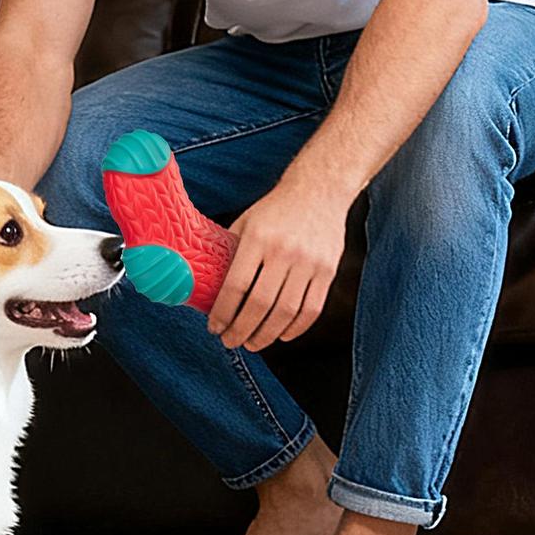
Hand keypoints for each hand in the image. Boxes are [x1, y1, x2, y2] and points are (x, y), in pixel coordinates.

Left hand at [208, 174, 350, 351]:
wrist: (319, 190)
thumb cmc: (276, 209)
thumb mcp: (246, 222)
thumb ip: (229, 251)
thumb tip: (207, 284)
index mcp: (258, 238)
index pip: (236, 285)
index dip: (223, 312)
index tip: (214, 327)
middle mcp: (284, 251)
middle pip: (260, 304)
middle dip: (241, 330)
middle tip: (230, 341)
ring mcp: (309, 263)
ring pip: (286, 312)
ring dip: (266, 335)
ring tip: (252, 343)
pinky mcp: (328, 271)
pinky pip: (311, 310)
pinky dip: (295, 329)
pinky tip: (280, 335)